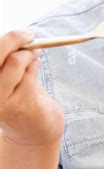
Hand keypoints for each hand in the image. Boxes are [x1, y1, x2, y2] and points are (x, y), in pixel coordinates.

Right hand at [0, 30, 64, 146]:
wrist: (30, 134)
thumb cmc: (15, 99)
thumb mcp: (4, 78)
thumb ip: (4, 61)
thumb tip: (16, 36)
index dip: (5, 39)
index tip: (19, 34)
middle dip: (15, 39)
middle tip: (30, 35)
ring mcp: (0, 101)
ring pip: (16, 61)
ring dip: (29, 54)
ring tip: (34, 56)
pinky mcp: (19, 105)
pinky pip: (30, 72)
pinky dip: (36, 65)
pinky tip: (36, 67)